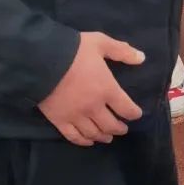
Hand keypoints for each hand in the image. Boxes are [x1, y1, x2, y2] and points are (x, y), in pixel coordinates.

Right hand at [39, 32, 145, 146]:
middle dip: (120, 128)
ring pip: (94, 133)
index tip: (136, 114)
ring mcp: (76, 116)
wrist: (41, 61)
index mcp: (107, 89)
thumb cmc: (74, 51)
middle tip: (123, 128)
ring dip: (104, 137)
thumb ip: (122, 51)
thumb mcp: (101, 43)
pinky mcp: (59, 121)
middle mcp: (94, 107)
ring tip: (108, 137)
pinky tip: (88, 141)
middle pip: (111, 125)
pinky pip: (73, 136)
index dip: (134, 114)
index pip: (126, 109)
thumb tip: (142, 58)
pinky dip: (83, 141)